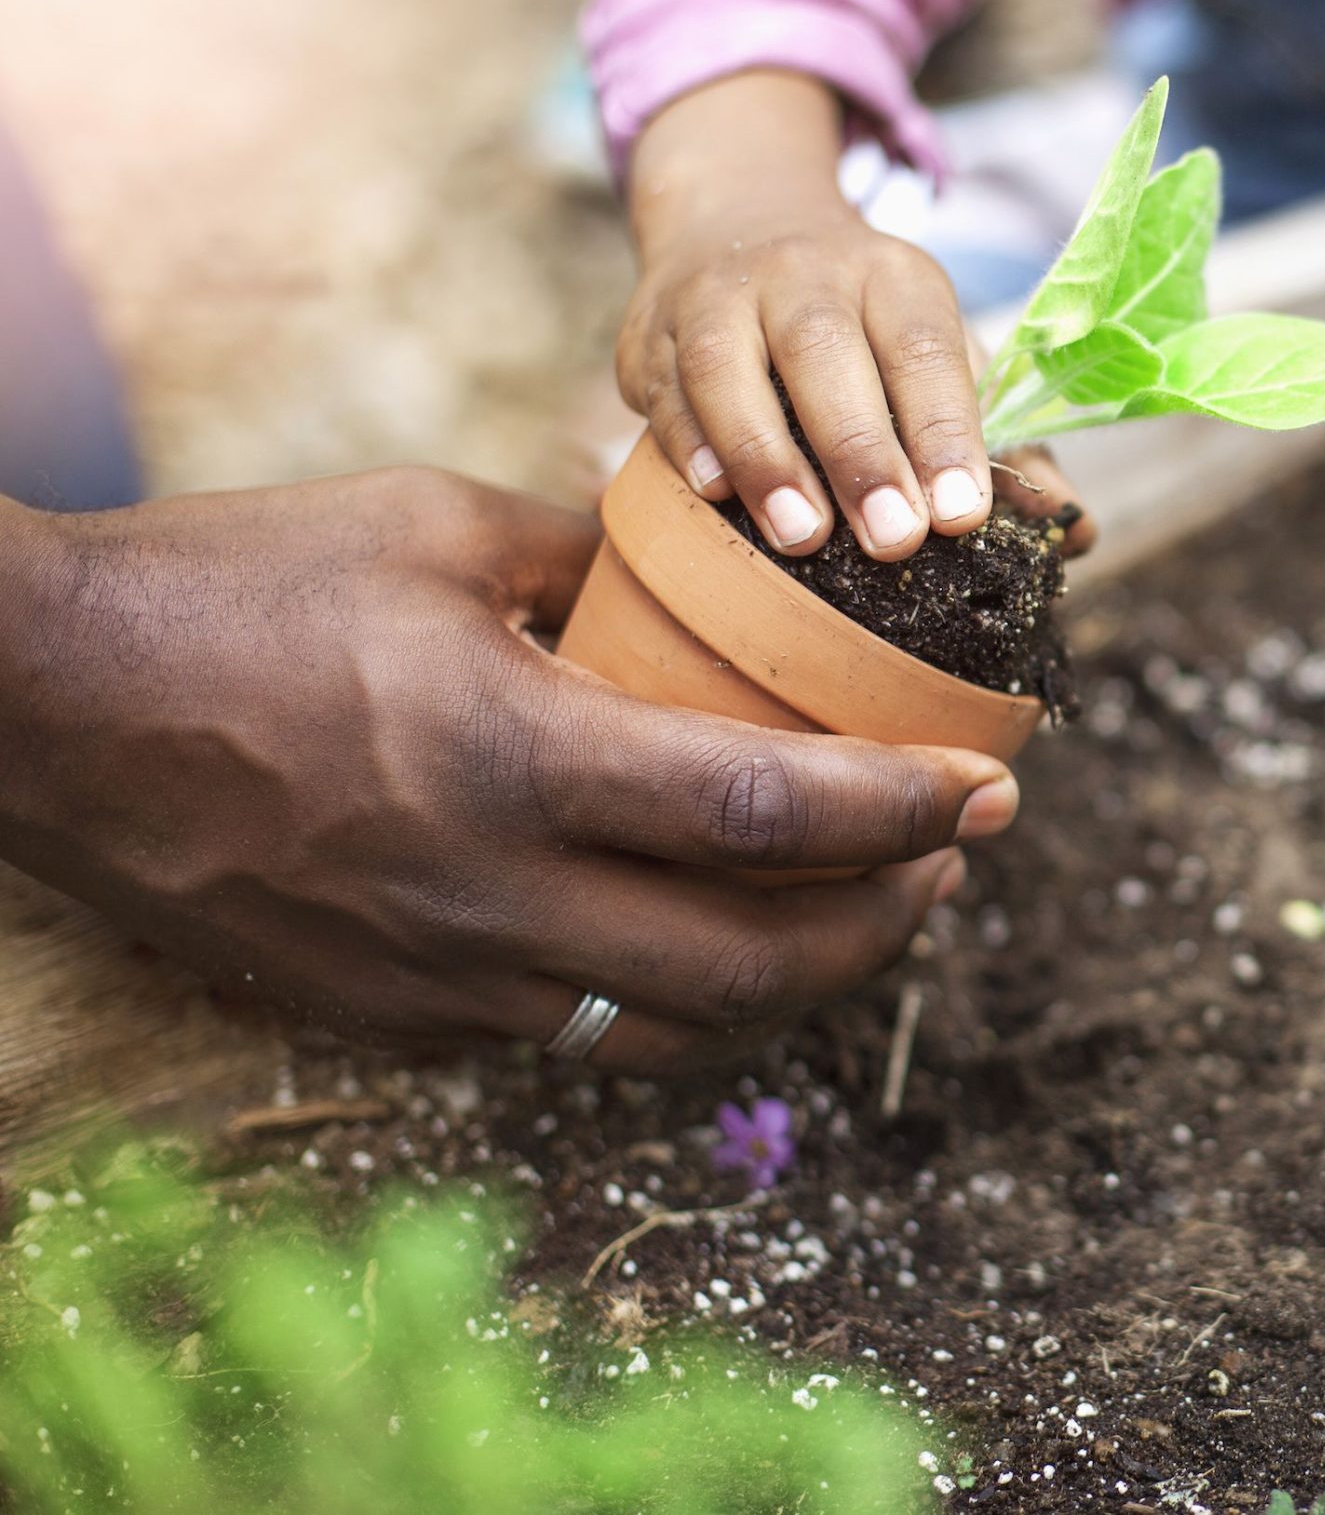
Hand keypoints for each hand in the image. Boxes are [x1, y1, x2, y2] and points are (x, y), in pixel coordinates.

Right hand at [0, 471, 1021, 1070]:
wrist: (34, 709)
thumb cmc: (230, 588)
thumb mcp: (429, 524)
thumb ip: (588, 554)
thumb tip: (706, 561)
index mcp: (514, 760)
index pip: (771, 817)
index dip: (907, 811)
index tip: (993, 785)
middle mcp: (490, 899)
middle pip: (756, 965)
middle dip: (890, 921)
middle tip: (954, 856)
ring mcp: (441, 980)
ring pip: (678, 1027)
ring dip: (800, 979)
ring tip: (866, 903)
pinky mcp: (395, 1018)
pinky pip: (582, 1035)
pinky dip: (682, 996)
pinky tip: (714, 934)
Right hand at [620, 69, 994, 560]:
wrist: (737, 218)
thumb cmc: (862, 324)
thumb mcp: (937, 352)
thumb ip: (1001, 441)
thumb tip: (1076, 531)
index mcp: (893, 276)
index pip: (925, 348)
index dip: (947, 431)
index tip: (966, 513)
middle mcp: (803, 271)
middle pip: (826, 353)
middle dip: (861, 451)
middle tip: (894, 540)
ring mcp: (717, 295)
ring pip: (730, 366)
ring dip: (766, 455)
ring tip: (802, 536)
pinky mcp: (649, 332)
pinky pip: (663, 387)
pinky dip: (688, 441)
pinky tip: (716, 495)